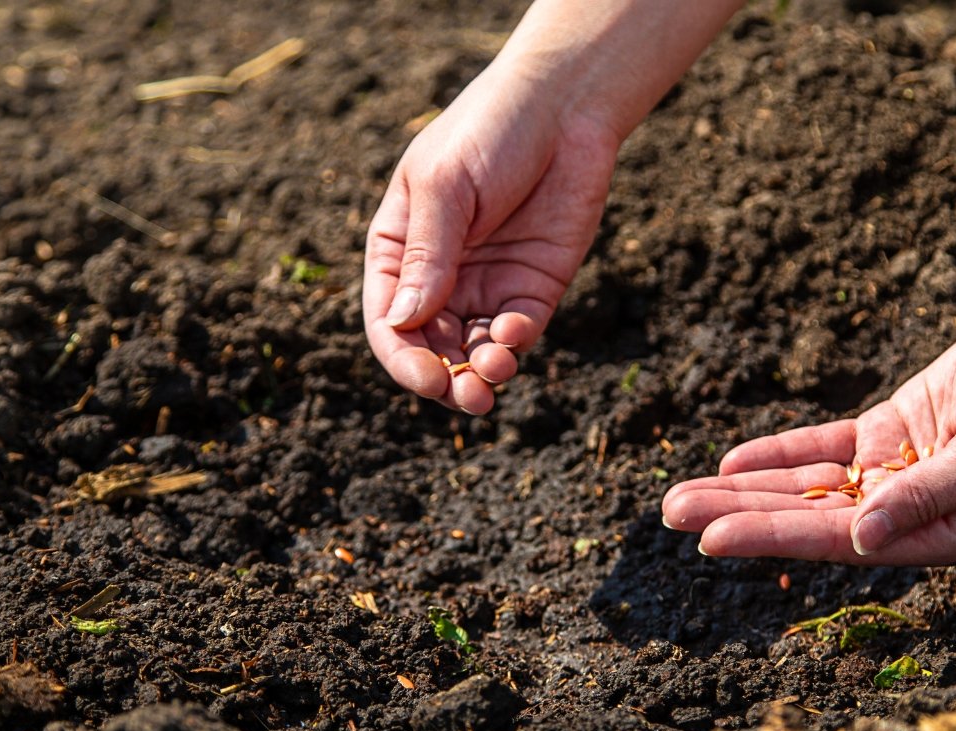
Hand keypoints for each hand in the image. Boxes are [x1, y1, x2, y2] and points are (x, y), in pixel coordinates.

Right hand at [363, 62, 620, 414]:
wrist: (566, 107)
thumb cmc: (490, 130)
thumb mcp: (446, 186)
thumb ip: (428, 254)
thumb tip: (404, 322)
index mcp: (398, 251)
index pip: (389, 323)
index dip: (404, 359)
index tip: (428, 380)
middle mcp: (439, 277)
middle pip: (431, 349)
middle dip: (447, 379)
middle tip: (470, 397)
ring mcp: (487, 285)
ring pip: (475, 351)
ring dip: (483, 371)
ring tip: (496, 370)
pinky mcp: (533, 287)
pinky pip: (518, 332)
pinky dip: (515, 342)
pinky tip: (517, 331)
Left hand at [661, 299, 955, 564]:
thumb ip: (927, 496)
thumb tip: (861, 537)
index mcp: (931, 534)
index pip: (834, 540)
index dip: (771, 536)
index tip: (712, 537)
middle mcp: (903, 512)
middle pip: (805, 516)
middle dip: (737, 514)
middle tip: (670, 513)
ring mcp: (892, 472)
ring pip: (805, 485)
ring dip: (745, 488)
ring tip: (680, 495)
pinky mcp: (888, 432)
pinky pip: (824, 448)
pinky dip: (781, 454)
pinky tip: (733, 462)